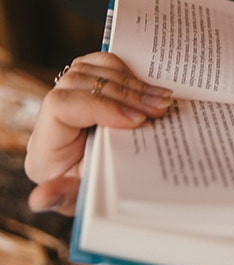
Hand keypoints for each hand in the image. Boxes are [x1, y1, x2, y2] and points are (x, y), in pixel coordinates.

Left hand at [25, 52, 172, 215]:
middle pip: (81, 83)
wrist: (95, 184)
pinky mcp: (85, 84)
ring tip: (162, 98)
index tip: (137, 121)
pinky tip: (149, 87)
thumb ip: (65, 197)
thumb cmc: (90, 191)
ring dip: (131, 81)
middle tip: (160, 107)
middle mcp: (51, 114)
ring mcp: (67, 93)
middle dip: (126, 94)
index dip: (101, 106)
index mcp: (46, 145)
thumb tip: (41, 198)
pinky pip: (102, 64)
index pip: (62, 106)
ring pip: (92, 68)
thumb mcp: (80, 200)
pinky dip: (127, 71)